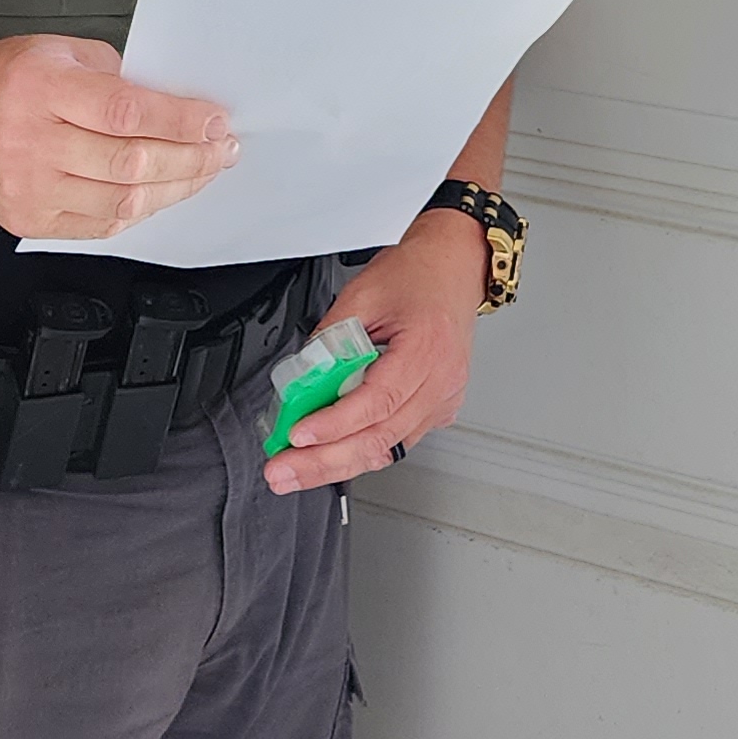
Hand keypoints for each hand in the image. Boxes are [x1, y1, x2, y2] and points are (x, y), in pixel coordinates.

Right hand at [0, 34, 237, 240]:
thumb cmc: (7, 80)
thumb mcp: (60, 51)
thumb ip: (116, 75)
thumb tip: (177, 103)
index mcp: (40, 88)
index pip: (125, 112)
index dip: (179, 120)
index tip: (215, 121)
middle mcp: (31, 141)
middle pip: (129, 162)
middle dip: (190, 158)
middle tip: (221, 150)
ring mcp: (28, 188)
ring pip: (122, 202)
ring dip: (175, 188)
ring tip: (201, 172)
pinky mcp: (29, 221)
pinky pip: (101, 226)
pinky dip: (140, 210)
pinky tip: (160, 192)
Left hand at [265, 211, 489, 495]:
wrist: (453, 266)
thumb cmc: (417, 274)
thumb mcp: (362, 294)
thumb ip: (330, 339)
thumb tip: (301, 378)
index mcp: (425, 347)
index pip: (377, 401)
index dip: (334, 424)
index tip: (298, 435)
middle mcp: (441, 380)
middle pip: (380, 438)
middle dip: (324, 462)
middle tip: (283, 472)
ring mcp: (443, 398)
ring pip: (387, 448)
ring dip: (338, 464)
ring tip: (297, 470)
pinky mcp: (439, 408)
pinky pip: (397, 441)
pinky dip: (362, 451)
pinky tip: (332, 456)